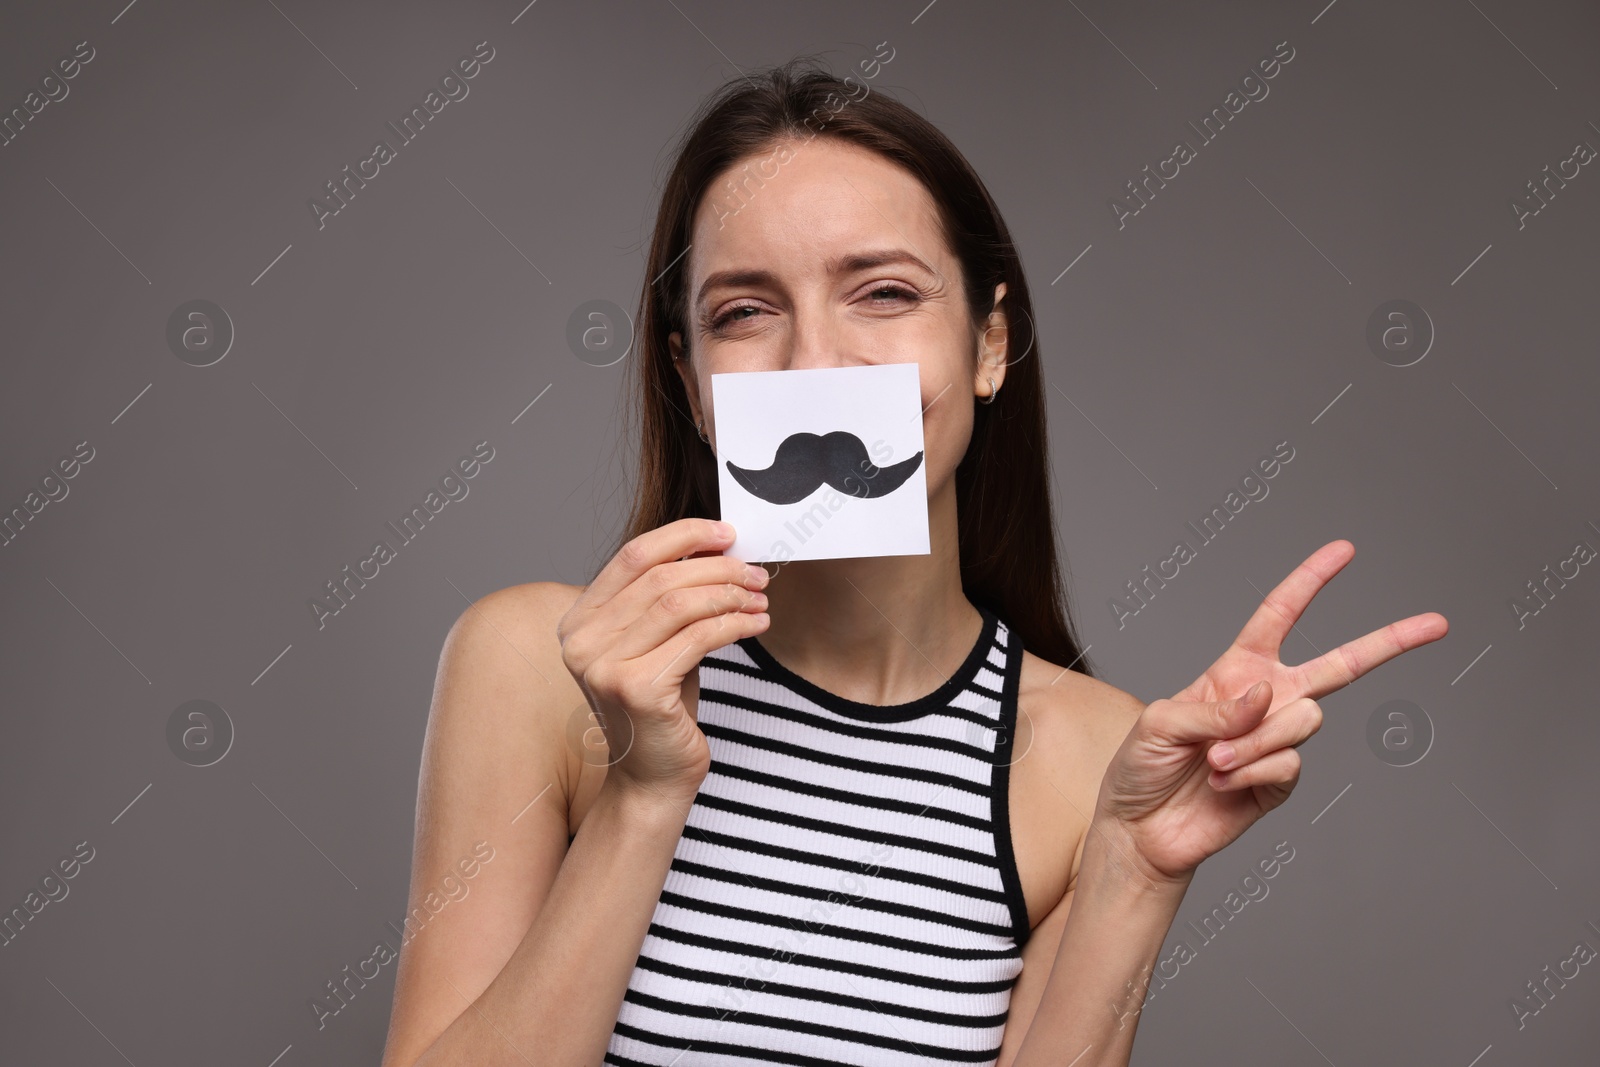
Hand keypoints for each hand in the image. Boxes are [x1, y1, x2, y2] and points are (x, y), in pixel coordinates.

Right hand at [556, 518, 769, 805]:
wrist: (653, 779)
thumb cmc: (661, 709)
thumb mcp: (658, 643)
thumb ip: (669, 598)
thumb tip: (714, 546)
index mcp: (579, 621)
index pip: (633, 555)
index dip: (684, 536)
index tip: (726, 533)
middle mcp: (581, 641)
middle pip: (661, 576)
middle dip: (718, 567)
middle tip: (755, 572)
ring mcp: (604, 666)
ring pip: (680, 602)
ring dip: (730, 593)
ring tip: (759, 596)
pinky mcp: (635, 689)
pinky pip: (698, 637)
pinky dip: (735, 623)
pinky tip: (757, 623)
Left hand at [1095, 540, 1448, 883]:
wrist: (1143, 829)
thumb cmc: (1141, 768)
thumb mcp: (1161, 722)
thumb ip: (1216, 707)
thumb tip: (1269, 695)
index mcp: (1236, 670)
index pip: (1280, 615)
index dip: (1310, 581)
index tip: (1344, 550)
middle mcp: (1267, 701)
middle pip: (1341, 665)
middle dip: (1390, 641)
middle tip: (1437, 623)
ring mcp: (1279, 741)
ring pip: (1303, 720)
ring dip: (1251, 742)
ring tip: (1212, 761)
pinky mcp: (1282, 781)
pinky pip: (1288, 764)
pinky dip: (1250, 772)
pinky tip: (1224, 783)